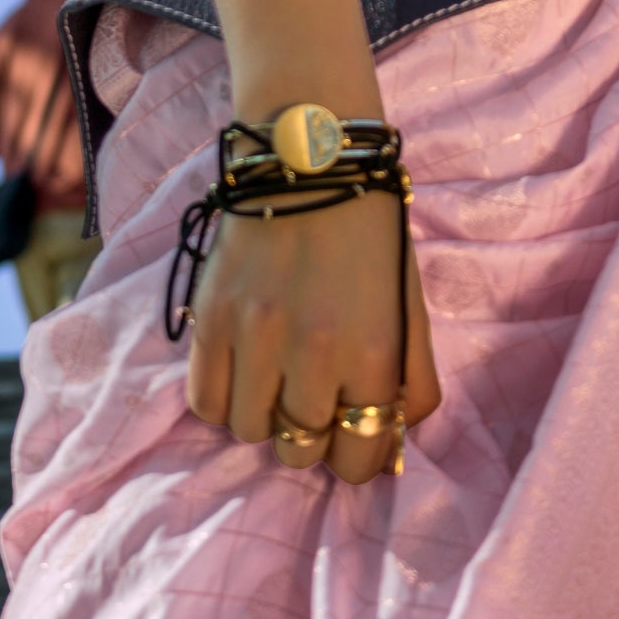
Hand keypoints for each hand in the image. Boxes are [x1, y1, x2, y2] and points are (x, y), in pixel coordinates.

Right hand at [184, 186, 441, 483]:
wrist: (308, 161)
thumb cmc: (370, 233)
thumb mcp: (411, 303)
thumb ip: (413, 377)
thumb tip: (397, 436)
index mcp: (373, 353)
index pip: (359, 457)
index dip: (358, 457)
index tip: (354, 436)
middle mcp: (313, 355)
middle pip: (301, 451)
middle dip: (313, 435)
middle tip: (315, 401)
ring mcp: (255, 339)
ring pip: (251, 433)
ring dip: (266, 417)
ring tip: (277, 380)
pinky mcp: (210, 321)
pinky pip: (205, 404)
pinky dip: (225, 400)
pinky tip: (244, 372)